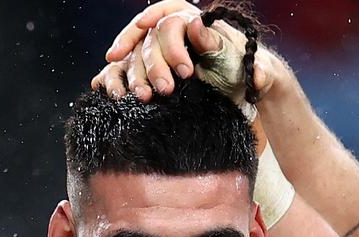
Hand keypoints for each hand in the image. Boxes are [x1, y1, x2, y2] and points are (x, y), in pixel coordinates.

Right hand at [92, 1, 278, 106]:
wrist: (241, 88)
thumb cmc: (246, 71)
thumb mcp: (248, 63)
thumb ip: (228, 47)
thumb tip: (198, 29)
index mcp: (193, 21)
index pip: (171, 18)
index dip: (166, 34)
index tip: (165, 50)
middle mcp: (171, 32)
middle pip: (152, 39)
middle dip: (155, 64)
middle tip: (165, 90)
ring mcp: (156, 51)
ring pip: (135, 55)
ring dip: (135, 75)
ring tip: (141, 97)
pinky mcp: (147, 70)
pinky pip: (124, 68)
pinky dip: (116, 78)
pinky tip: (110, 90)